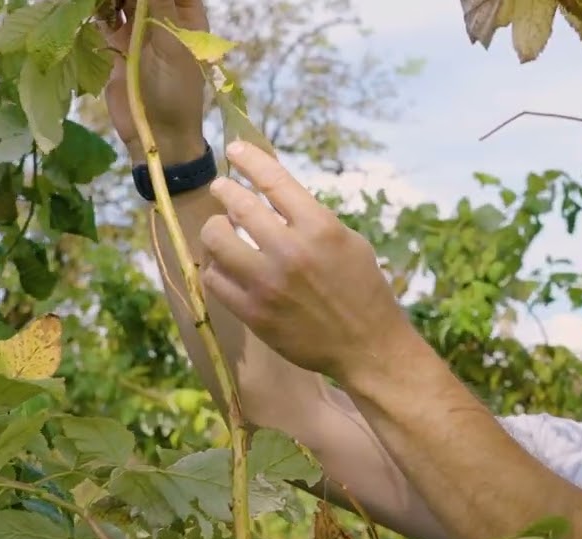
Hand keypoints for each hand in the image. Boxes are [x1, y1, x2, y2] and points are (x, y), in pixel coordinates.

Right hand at [101, 0, 208, 163]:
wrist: (156, 132)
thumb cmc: (174, 90)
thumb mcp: (170, 43)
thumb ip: (157, 4)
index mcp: (186, 18)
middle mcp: (163, 20)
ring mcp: (140, 32)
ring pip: (123, 1)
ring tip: (106, 2)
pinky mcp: (118, 46)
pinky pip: (106, 18)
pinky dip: (98, 10)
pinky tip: (92, 7)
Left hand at [198, 141, 414, 380]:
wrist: (366, 346)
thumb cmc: (363, 291)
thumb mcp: (349, 242)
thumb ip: (311, 219)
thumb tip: (273, 197)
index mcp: (320, 228)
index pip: (273, 180)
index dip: (249, 158)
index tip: (235, 149)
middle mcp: (291, 251)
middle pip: (237, 205)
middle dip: (224, 191)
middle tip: (221, 189)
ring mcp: (268, 283)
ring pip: (216, 240)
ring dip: (214, 229)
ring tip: (220, 231)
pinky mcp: (254, 313)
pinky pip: (214, 280)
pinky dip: (215, 267)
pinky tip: (222, 266)